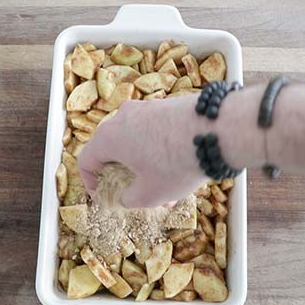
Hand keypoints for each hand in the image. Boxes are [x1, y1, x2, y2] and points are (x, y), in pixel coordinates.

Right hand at [78, 95, 208, 207]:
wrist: (218, 130)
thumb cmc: (177, 163)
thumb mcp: (150, 194)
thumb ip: (129, 199)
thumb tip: (127, 197)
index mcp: (109, 137)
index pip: (86, 160)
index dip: (90, 182)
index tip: (103, 195)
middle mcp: (123, 117)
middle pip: (111, 148)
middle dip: (122, 174)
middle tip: (135, 193)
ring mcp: (146, 108)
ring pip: (135, 140)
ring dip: (143, 164)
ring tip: (165, 188)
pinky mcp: (167, 105)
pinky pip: (154, 131)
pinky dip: (158, 150)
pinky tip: (179, 169)